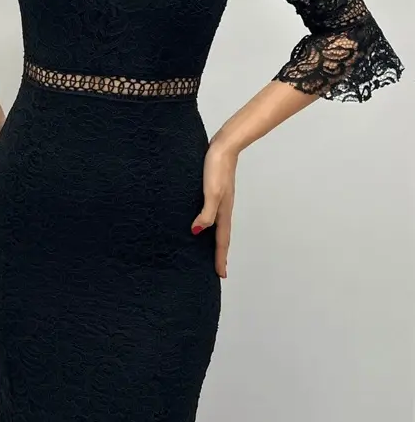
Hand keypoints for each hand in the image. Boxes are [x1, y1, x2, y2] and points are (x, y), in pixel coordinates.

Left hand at [191, 141, 237, 277]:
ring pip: (218, 225)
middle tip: (218, 269)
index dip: (220, 258)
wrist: (224, 145)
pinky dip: (210, 223)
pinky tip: (203, 221)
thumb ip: (206, 213)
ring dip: (215, 239)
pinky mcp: (215, 190)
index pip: (222, 240)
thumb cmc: (216, 167)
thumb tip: (197, 232)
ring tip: (210, 250)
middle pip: (222, 236)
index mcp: (224, 211)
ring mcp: (220, 199)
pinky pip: (213, 213)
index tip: (221, 275)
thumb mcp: (211, 192)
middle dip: (220, 253)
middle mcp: (223, 208)